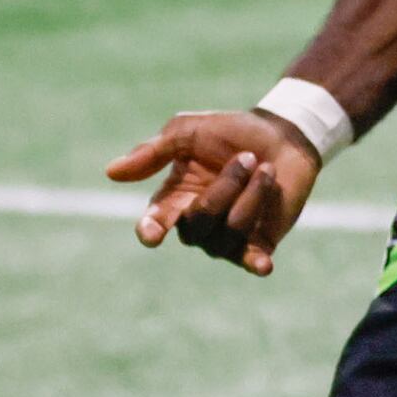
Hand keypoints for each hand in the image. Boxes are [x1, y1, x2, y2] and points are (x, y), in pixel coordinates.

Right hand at [104, 108, 323, 276]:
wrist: (285, 135)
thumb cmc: (232, 131)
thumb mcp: (189, 131)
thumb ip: (153, 151)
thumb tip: (111, 172)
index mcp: (174, 197)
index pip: (153, 222)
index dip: (150, 230)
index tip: (152, 233)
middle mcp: (196, 222)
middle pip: (197, 224)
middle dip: (223, 189)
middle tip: (247, 158)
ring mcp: (225, 236)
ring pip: (226, 235)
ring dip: (250, 198)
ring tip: (266, 170)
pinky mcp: (256, 244)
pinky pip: (250, 257)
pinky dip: (255, 263)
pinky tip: (264, 266)